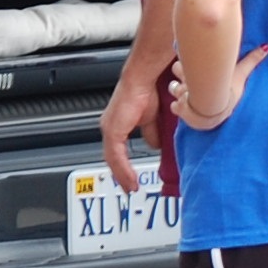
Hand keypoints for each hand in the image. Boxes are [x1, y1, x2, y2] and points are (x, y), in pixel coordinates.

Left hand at [97, 70, 160, 191]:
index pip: (118, 152)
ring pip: (113, 159)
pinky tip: (129, 178)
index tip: (130, 179)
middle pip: (113, 158)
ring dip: (123, 175)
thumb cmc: (148, 92)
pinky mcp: (113, 130)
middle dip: (122, 175)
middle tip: (129, 188)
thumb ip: (153, 133)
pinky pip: (115, 155)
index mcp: (119, 125)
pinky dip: (123, 169)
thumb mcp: (153, 119)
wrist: (143, 79)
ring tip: (130, 187)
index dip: (123, 167)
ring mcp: (110, 129)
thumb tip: (157, 146)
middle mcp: (111, 127)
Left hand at [170, 44, 267, 130]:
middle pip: (176, 71)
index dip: (184, 66)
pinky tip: (186, 108)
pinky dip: (178, 108)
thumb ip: (252, 60)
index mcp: (195, 71)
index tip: (189, 66)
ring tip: (187, 95)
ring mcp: (181, 96)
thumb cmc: (227, 91)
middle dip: (181, 76)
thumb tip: (267, 46)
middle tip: (190, 82)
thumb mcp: (240, 73)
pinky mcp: (180, 111)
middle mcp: (185, 81)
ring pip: (172, 89)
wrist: (216, 110)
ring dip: (178, 91)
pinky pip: (174, 107)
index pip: (181, 63)